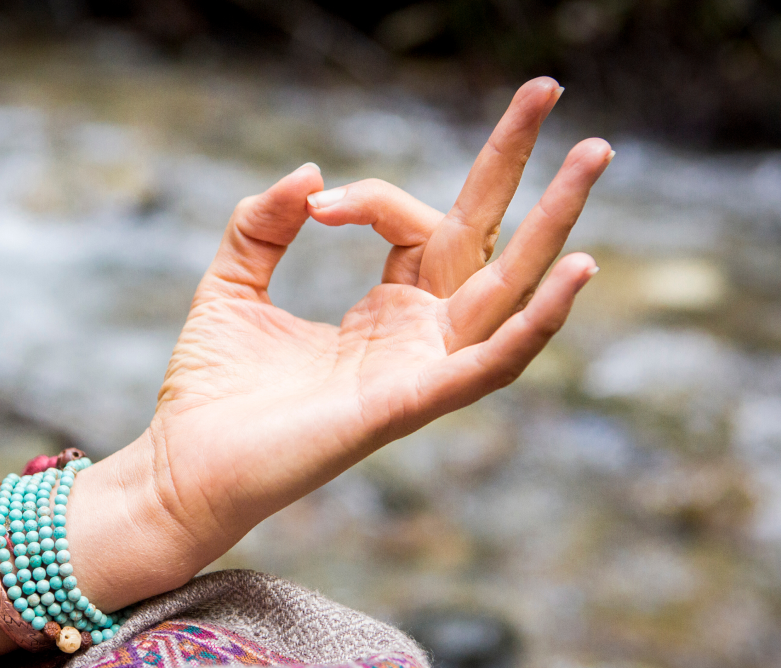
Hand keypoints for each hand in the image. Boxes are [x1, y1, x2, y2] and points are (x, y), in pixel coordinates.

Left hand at [0, 77, 609, 667]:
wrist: (184, 467)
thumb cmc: (211, 390)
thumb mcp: (232, 283)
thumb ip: (264, 223)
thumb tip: (309, 173)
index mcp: (385, 311)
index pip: (415, 224)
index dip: (373, 195)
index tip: (315, 201)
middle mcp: (416, 339)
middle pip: (491, 245)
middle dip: (525, 170)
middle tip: (550, 87)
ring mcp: (419, 372)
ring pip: (508, 293)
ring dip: (555, 226)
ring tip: (596, 152)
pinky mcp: (408, 406)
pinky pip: (488, 365)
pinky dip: (535, 324)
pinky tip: (575, 271)